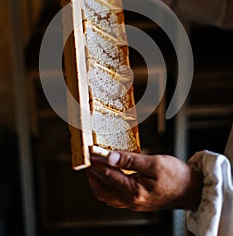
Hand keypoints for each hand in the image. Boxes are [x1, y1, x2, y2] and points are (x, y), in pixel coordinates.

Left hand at [85, 151, 202, 211]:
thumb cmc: (177, 176)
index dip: (97, 163)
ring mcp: (134, 203)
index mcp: (135, 192)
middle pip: (103, 192)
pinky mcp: (137, 201)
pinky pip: (116, 196)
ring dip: (99, 182)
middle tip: (87, 163)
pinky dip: (109, 186)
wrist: (191, 190)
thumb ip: (130, 160)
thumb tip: (111, 157)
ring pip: (108, 196)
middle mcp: (132, 201)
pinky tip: (110, 176)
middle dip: (92, 177)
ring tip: (95, 168)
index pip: (108, 176)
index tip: (91, 153)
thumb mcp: (154, 163)